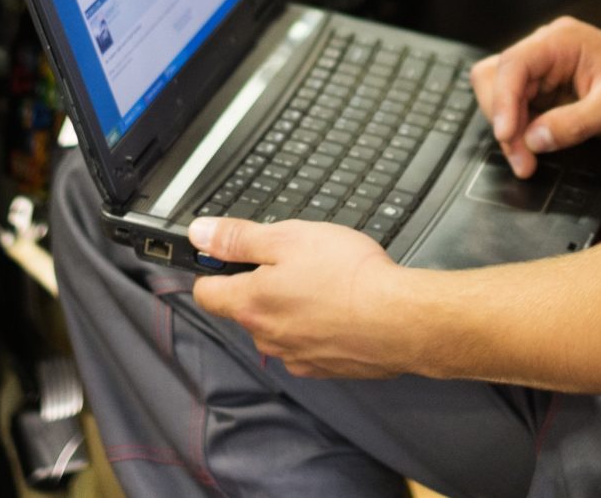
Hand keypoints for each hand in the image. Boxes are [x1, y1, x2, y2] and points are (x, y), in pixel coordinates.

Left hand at [188, 216, 412, 377]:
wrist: (400, 321)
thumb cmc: (349, 277)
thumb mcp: (288, 238)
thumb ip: (239, 238)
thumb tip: (200, 233)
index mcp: (251, 304)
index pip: (205, 293)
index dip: (212, 270)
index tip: (226, 256)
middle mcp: (267, 337)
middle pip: (246, 308)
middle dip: (262, 284)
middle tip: (295, 260)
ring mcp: (296, 356)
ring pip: (278, 326)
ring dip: (292, 306)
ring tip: (325, 282)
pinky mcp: (325, 367)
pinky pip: (308, 342)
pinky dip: (318, 326)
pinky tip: (341, 308)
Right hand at [471, 16, 600, 177]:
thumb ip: (574, 123)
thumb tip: (533, 139)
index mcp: (562, 41)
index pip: (515, 64)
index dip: (503, 100)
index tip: (507, 135)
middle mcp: (546, 49)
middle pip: (498, 79)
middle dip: (505, 121)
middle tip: (522, 159)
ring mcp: (543, 69)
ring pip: (501, 94)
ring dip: (509, 129)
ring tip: (527, 159)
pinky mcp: (544, 89)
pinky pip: (516, 108)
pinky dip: (518, 131)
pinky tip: (532, 150)